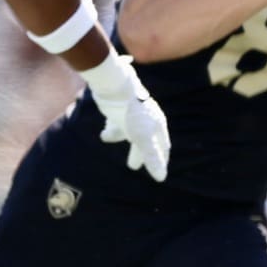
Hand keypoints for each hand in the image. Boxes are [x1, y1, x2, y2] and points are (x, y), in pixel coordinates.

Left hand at [83, 52, 169, 179]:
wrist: (116, 88)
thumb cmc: (132, 114)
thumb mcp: (142, 138)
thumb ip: (151, 157)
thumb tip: (161, 179)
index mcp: (157, 125)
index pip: (162, 146)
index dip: (159, 159)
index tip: (157, 170)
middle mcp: (148, 119)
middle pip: (145, 140)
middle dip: (139, 153)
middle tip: (132, 166)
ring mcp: (134, 113)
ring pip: (130, 132)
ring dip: (123, 140)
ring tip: (114, 145)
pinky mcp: (120, 109)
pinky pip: (117, 123)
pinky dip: (112, 130)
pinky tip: (103, 134)